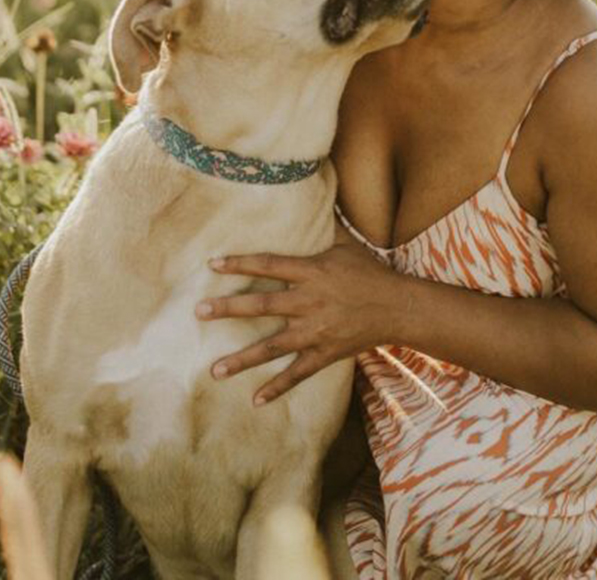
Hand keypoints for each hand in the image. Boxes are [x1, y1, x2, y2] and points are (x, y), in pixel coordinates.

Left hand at [195, 241, 399, 404]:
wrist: (397, 307)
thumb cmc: (370, 272)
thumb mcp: (347, 244)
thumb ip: (325, 226)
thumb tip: (316, 196)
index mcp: (312, 273)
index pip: (269, 266)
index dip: (240, 264)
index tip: (213, 265)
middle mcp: (309, 303)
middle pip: (263, 306)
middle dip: (229, 309)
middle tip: (199, 312)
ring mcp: (316, 331)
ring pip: (273, 346)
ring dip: (242, 359)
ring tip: (214, 370)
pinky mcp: (324, 353)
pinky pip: (297, 373)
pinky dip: (277, 387)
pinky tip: (256, 399)